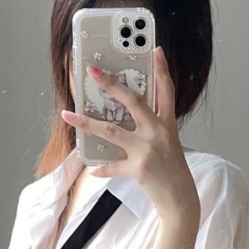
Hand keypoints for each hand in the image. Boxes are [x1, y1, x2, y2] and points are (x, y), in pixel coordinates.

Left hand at [61, 45, 200, 226]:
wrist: (180, 199)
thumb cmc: (171, 170)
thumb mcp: (168, 144)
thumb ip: (150, 128)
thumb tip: (123, 119)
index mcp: (167, 124)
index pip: (166, 91)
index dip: (162, 69)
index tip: (155, 49)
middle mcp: (158, 133)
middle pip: (133, 101)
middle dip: (110, 84)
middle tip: (92, 71)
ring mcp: (147, 150)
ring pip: (111, 130)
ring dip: (87, 122)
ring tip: (68, 114)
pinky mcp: (139, 168)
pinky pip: (112, 166)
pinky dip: (102, 168)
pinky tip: (93, 169)